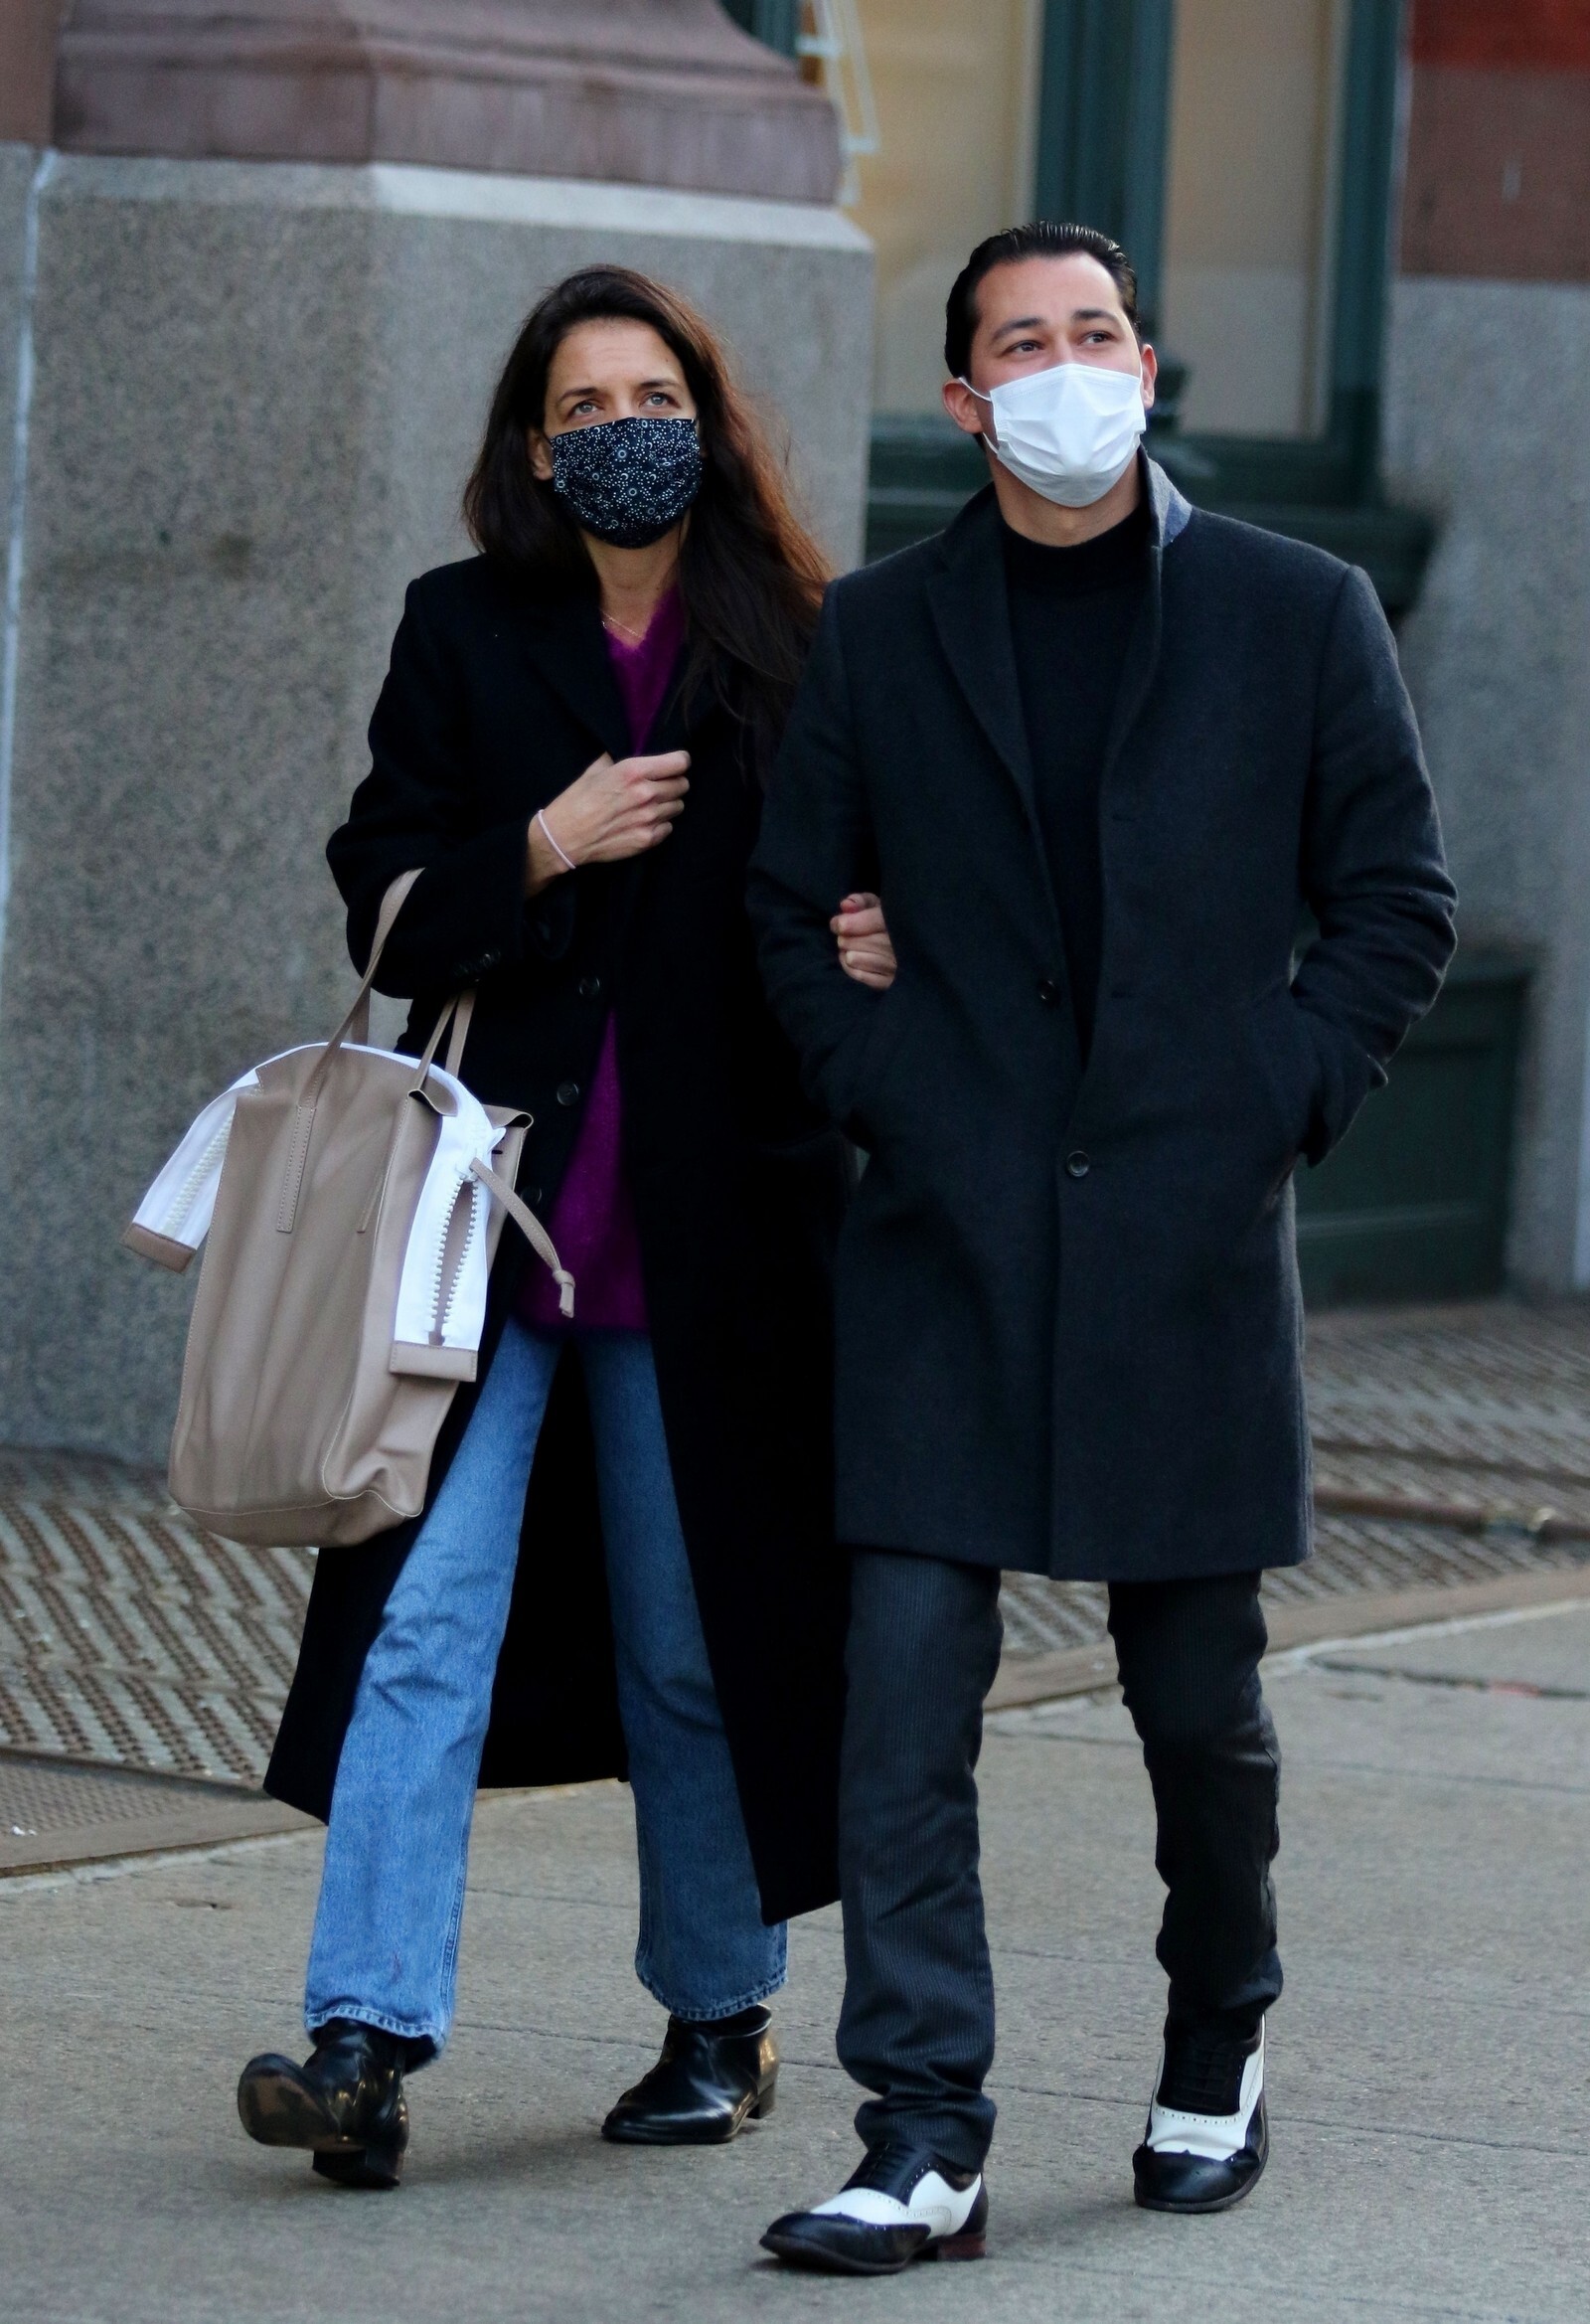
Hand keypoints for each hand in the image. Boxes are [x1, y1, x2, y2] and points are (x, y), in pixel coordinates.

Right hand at [526, 750, 689, 890]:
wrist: (564, 836)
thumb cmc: (577, 800)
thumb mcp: (597, 769)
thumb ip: (621, 759)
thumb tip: (637, 751)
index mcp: (634, 771)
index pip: (680, 762)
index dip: (679, 762)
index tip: (675, 764)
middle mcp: (646, 794)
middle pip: (682, 784)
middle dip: (673, 783)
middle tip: (659, 786)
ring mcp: (648, 818)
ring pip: (678, 806)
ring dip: (667, 804)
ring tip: (649, 805)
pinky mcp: (647, 839)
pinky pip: (669, 827)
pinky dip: (660, 824)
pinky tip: (643, 821)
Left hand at [833, 892, 896, 990]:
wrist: (906, 947)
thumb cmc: (885, 921)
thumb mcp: (875, 906)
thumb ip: (859, 902)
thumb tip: (845, 905)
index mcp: (901, 920)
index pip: (873, 921)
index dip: (850, 923)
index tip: (838, 924)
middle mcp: (902, 944)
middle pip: (857, 941)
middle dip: (845, 938)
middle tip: (844, 937)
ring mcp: (897, 966)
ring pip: (854, 958)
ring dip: (846, 952)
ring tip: (850, 948)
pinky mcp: (890, 983)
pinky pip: (859, 976)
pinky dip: (850, 968)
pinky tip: (852, 960)